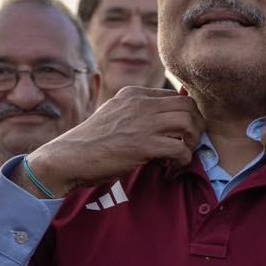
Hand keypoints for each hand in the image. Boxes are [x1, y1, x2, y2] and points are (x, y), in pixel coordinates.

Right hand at [23, 88, 203, 194]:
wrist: (69, 157)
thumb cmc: (90, 142)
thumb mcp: (114, 114)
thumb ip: (136, 113)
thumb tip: (163, 126)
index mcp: (134, 94)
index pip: (176, 96)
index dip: (185, 116)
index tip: (181, 135)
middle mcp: (141, 103)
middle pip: (188, 106)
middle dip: (196, 127)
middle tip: (188, 146)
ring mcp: (143, 123)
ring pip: (189, 124)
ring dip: (192, 144)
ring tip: (180, 159)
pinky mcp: (143, 145)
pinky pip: (181, 149)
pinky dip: (182, 162)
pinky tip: (170, 171)